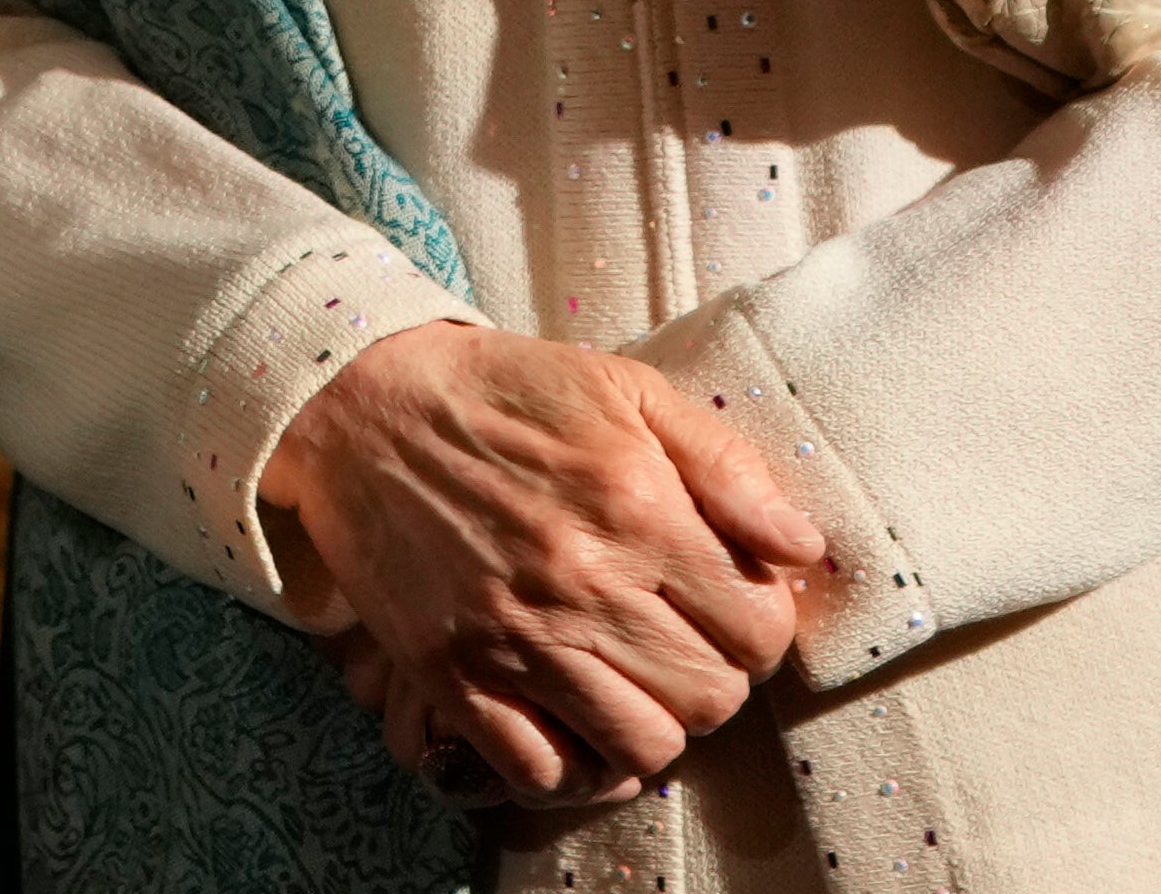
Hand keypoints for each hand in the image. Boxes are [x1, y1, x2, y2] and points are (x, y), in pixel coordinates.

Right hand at [259, 323, 826, 813]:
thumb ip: (727, 465)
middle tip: (676, 640)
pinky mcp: (452, 673)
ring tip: (632, 682)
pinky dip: (575, 769)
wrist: (358, 402)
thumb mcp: (625, 390)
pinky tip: (578, 727)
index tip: (724, 605)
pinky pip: (543, 771)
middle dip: (712, 676)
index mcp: (636, 507)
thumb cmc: (501, 392)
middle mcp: (581, 581)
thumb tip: (802, 550)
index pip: (759, 629)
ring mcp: (513, 636)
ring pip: (643, 746)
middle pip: (711, 697)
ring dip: (654, 724)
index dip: (758, 625)